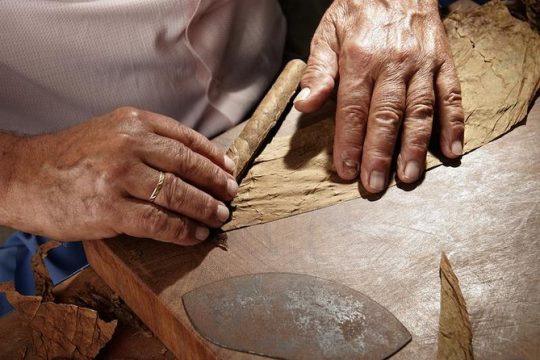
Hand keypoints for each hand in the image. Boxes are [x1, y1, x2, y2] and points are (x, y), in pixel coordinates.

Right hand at [6, 107, 237, 244]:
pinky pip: (159, 222)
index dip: (213, 156)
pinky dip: (183, 231)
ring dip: (205, 209)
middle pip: (187, 165)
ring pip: (178, 195)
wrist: (22, 175)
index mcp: (132, 123)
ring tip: (219, 217)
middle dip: (216, 183)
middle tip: (230, 195)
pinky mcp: (110, 209)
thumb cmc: (69, 156)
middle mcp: (129, 145)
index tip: (228, 168)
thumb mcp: (110, 132)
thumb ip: (147, 140)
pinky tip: (194, 235)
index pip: (185, 139)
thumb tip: (191, 160)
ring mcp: (120, 177)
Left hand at [295, 0, 464, 192]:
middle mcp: (393, 64)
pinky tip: (451, 151)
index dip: (349, 143)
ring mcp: (422, 64)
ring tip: (408, 177)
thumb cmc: (357, 11)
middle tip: (374, 184)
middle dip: (379, 153)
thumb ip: (318, 72)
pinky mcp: (443, 62)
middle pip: (386, 116)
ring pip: (420, 111)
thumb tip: (304, 105)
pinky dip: (454, 124)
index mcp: (360, 59)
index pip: (352, 110)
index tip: (346, 171)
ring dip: (414, 147)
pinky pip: (451, 95)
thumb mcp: (327, 34)